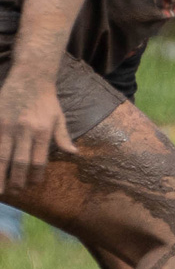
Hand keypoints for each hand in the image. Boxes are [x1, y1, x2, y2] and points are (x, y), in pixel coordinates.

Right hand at [0, 74, 75, 191]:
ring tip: (1, 190)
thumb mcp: (59, 118)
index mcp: (42, 131)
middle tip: (15, 191)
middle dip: (16, 179)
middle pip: (18, 161)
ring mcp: (7, 126)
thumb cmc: (46, 100)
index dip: (35, 175)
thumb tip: (74, 154)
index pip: (39, 159)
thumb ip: (63, 137)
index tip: (33, 184)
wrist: (30, 77)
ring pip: (1, 156)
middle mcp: (24, 130)